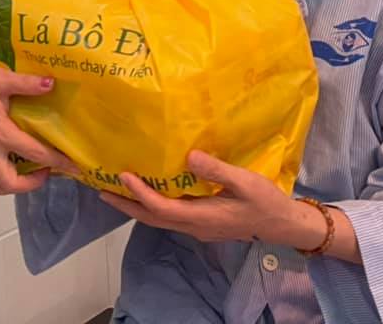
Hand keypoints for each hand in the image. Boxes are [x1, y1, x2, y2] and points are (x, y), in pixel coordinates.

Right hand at [0, 60, 76, 195]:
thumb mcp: (0, 79)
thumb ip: (26, 84)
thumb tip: (49, 83)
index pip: (34, 153)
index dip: (56, 161)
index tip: (71, 166)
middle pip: (9, 184)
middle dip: (30, 184)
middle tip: (43, 172)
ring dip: (7, 189)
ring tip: (20, 177)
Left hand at [100, 150, 326, 249]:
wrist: (282, 224)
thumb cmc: (265, 201)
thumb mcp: (245, 182)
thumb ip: (217, 170)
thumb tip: (190, 156)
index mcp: (201, 217)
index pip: (162, 208)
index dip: (140, 193)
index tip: (123, 175)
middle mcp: (193, 226)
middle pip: (152, 218)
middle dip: (126, 205)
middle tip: (101, 190)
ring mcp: (197, 227)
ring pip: (159, 219)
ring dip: (136, 206)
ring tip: (116, 190)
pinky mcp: (201, 223)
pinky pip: (169, 216)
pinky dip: (152, 205)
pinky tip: (148, 192)